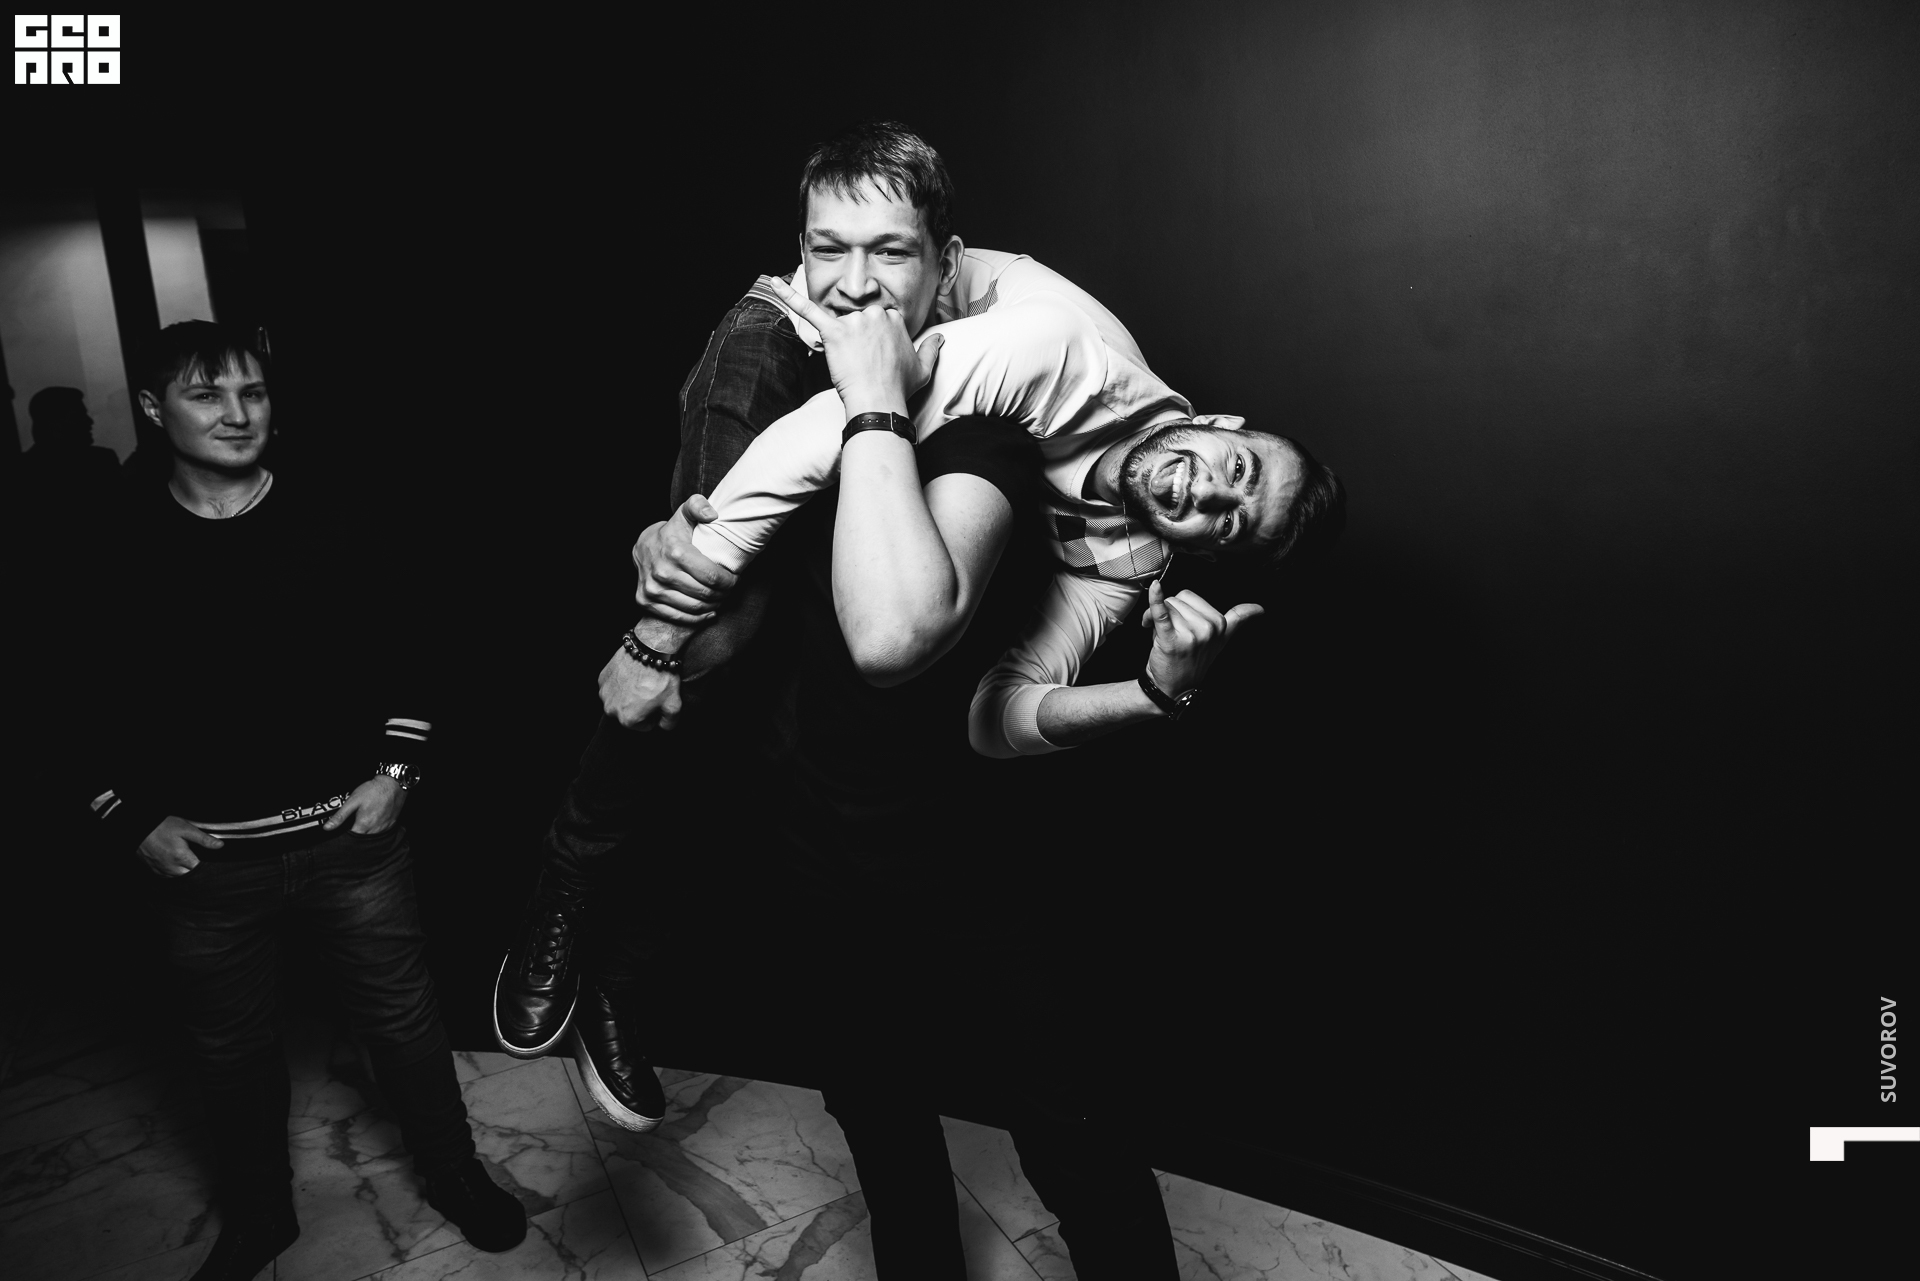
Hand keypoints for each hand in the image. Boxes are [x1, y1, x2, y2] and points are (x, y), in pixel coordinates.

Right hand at [137, 816, 223, 877]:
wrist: (140, 829)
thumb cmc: (162, 827)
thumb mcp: (186, 828)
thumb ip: (204, 839)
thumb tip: (220, 846)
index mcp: (182, 858)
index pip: (200, 870)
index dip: (207, 868)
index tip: (210, 862)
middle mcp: (172, 868)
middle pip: (190, 876)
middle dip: (196, 871)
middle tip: (198, 860)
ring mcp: (162, 870)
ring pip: (179, 878)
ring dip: (185, 873)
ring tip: (188, 862)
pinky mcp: (154, 870)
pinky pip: (168, 877)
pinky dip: (174, 873)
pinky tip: (177, 865)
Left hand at [322, 776, 406, 835]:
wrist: (393, 785)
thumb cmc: (373, 791)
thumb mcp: (353, 801)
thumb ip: (340, 816)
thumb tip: (327, 827)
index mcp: (363, 825)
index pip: (351, 839)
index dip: (346, 836)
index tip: (344, 830)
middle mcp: (374, 829)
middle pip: (362, 839)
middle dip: (356, 834)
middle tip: (355, 822)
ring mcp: (384, 828)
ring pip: (371, 837)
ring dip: (366, 833)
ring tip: (364, 821)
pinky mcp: (391, 825)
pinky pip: (381, 832)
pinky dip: (375, 830)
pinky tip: (373, 820)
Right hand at [599, 645, 682, 730]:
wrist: (650, 649)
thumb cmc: (662, 678)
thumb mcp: (674, 705)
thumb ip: (669, 724)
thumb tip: (663, 727)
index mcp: (628, 720)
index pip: (645, 726)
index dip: (655, 714)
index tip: (658, 700)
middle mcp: (611, 709)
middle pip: (630, 714)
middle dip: (640, 706)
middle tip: (651, 690)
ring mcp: (604, 693)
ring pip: (619, 701)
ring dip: (628, 695)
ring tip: (641, 682)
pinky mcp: (602, 678)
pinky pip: (612, 687)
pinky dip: (620, 683)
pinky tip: (632, 675)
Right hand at [633, 495, 737, 621]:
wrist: (642, 547)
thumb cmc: (671, 532)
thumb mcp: (685, 514)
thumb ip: (699, 506)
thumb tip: (712, 515)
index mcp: (676, 552)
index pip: (712, 577)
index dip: (729, 581)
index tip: (734, 578)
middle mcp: (662, 572)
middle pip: (705, 594)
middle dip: (723, 594)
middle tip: (728, 589)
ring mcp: (652, 589)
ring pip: (694, 608)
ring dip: (713, 606)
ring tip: (719, 598)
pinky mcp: (646, 601)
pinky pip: (678, 618)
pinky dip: (697, 618)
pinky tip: (708, 612)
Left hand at [765, 276, 942, 416]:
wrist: (880, 401)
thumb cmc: (900, 388)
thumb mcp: (924, 368)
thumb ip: (932, 348)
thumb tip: (941, 338)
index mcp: (894, 318)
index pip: (878, 318)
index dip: (875, 339)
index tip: (877, 355)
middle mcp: (874, 314)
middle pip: (857, 318)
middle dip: (856, 339)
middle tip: (861, 363)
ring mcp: (853, 322)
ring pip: (839, 324)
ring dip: (840, 344)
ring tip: (849, 366)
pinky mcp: (833, 332)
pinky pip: (807, 310)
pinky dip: (789, 296)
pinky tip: (772, 282)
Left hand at [1139, 578, 1264, 695]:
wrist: (1175, 687)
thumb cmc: (1192, 660)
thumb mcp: (1221, 640)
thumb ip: (1238, 620)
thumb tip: (1260, 609)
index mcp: (1221, 625)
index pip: (1193, 597)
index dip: (1187, 604)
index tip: (1213, 607)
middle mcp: (1209, 628)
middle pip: (1177, 599)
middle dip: (1170, 612)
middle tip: (1172, 631)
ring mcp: (1191, 634)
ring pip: (1166, 606)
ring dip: (1156, 617)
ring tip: (1164, 634)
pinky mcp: (1172, 639)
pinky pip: (1161, 613)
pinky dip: (1155, 599)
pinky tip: (1155, 587)